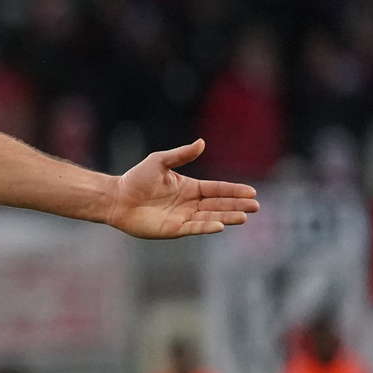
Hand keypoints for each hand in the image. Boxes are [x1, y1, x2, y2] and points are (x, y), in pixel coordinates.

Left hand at [105, 140, 258, 238]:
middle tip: (256, 206)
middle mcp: (189, 203)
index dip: (233, 190)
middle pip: (218, 204)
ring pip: (210, 217)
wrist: (116, 197)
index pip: (216, 189)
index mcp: (189, 188)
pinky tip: (221, 225)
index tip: (252, 191)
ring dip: (227, 217)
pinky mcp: (173, 229)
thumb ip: (181, 154)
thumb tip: (202, 142)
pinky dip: (207, 227)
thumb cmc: (136, 179)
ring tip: (244, 216)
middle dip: (237, 205)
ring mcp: (182, 217)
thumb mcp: (159, 161)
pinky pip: (194, 228)